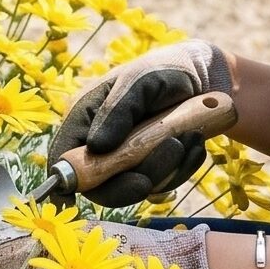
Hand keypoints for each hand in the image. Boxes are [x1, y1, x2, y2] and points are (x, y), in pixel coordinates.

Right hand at [50, 39, 234, 209]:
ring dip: (167, 168)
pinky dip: (182, 169)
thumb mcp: (141, 80)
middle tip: (170, 151)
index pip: (63, 158)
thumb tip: (96, 147)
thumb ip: (118, 110)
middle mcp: (99, 143)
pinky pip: (162, 186)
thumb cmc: (166, 69)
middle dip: (132, 179)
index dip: (64, 181)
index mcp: (84, 116)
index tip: (76, 200)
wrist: (206, 78)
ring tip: (190, 135)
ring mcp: (126, 159)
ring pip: (135, 187)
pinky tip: (194, 142)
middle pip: (99, 185)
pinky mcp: (152, 168)